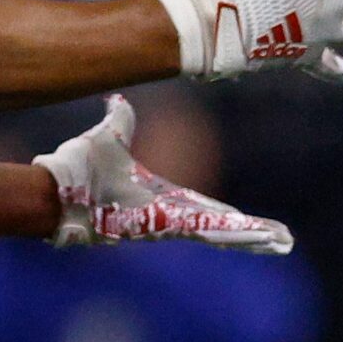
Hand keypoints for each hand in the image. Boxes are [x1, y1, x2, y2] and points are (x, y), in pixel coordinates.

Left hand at [34, 97, 292, 253]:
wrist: (60, 191)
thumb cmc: (81, 172)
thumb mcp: (109, 137)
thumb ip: (119, 120)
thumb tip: (117, 100)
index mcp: (161, 199)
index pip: (203, 207)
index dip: (227, 213)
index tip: (247, 217)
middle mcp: (168, 215)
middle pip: (219, 223)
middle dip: (251, 232)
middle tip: (282, 239)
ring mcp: (168, 223)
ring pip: (219, 231)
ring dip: (251, 235)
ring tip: (281, 241)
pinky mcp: (166, 225)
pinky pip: (207, 231)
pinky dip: (234, 234)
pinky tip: (258, 238)